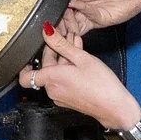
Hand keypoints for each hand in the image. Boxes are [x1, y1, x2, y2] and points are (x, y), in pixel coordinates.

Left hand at [17, 27, 140, 130]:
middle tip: (68, 40)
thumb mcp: (81, 58)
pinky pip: (63, 82)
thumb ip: (61, 44)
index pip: (25, 76)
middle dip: (55, 53)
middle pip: (45, 69)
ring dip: (64, 60)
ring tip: (78, 48)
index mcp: (51, 79)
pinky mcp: (68, 100)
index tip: (32, 54)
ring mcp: (60, 96)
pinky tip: (81, 62)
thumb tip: (47, 31)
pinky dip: (68, 71)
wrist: (115, 107)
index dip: (25, 65)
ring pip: (55, 74)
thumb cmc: (101, 85)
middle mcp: (52, 90)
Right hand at [61, 0, 140, 39]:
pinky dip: (79, 17)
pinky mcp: (99, 22)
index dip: (56, 11)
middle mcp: (82, 10)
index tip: (49, 11)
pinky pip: (85, 24)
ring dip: (67, 23)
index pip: (63, 9)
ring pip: (73, 26)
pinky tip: (76, 8)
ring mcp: (90, 17)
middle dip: (59, 21)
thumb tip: (66, 2)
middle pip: (66, 20)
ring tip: (63, 17)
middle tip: (54, 18)